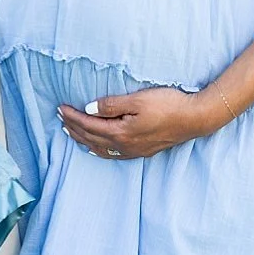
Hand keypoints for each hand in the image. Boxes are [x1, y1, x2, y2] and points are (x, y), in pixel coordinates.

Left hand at [57, 85, 209, 159]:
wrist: (194, 119)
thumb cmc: (167, 105)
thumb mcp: (137, 100)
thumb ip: (111, 105)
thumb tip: (88, 109)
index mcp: (121, 132)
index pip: (89, 125)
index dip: (72, 116)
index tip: (60, 108)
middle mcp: (124, 146)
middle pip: (91, 138)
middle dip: (73, 127)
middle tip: (59, 117)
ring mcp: (134, 151)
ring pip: (100, 148)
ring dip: (83, 139)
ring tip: (70, 131)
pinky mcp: (142, 151)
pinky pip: (113, 154)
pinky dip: (99, 150)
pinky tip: (95, 148)